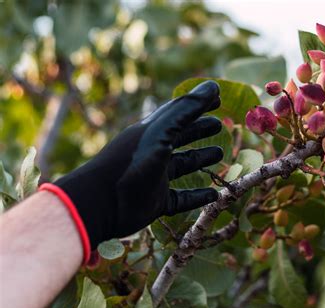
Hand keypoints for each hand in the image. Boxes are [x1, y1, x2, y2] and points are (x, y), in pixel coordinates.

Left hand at [44, 81, 222, 249]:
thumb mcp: (161, 131)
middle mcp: (154, 152)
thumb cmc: (131, 161)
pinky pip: (181, 199)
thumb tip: (214, 86)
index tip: (218, 100)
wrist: (101, 201)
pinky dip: (197, 197)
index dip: (199, 105)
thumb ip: (186, 108)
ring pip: (182, 166)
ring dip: (200, 159)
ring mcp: (154, 177)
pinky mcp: (155, 201)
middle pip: (181, 138)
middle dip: (199, 131)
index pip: (179, 114)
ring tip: (220, 153)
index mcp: (152, 132)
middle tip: (220, 125)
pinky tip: (214, 195)